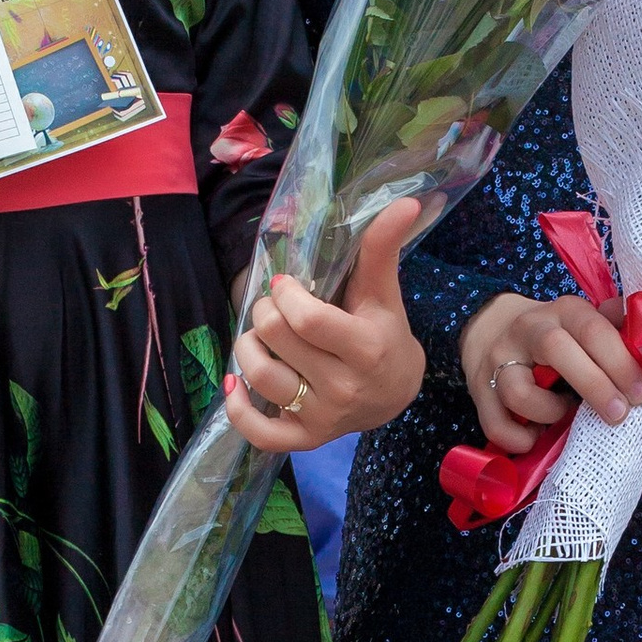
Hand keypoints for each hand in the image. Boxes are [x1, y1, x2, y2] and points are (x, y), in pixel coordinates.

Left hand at [225, 200, 425, 454]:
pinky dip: (237, 409)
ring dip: (246, 348)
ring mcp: (324, 417)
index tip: (286, 286)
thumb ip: (382, 248)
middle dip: (264, 312)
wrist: (396, 394)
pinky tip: (236, 383)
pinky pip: (260, 435)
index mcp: (365, 348)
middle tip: (273, 308)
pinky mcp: (306, 440)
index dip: (285, 295)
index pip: (307, 320)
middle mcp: (344, 387)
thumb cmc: (384, 334)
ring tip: (258, 338)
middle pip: (275, 340)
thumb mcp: (384, 293)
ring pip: (261, 378)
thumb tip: (405, 202)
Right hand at [460, 286, 641, 453]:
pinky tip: (536, 437)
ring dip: (549, 413)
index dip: (620, 363)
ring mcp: (500, 359)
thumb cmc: (559, 338)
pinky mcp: (479, 389)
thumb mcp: (588, 330)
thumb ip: (623, 347)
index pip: (594, 329)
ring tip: (563, 417)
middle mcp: (530, 329)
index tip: (641, 394)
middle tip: (618, 415)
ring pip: (519, 391)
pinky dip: (520, 439)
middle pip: (557, 349)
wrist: (492, 328)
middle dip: (594, 385)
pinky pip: (497, 424)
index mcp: (565, 312)